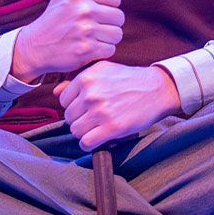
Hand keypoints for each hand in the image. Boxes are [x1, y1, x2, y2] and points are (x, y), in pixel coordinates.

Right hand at [11, 0, 123, 80]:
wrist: (35, 46)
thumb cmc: (54, 16)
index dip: (107, 6)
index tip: (94, 12)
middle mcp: (84, 9)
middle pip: (119, 17)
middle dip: (109, 23)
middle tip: (92, 26)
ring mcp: (86, 30)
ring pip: (117, 34)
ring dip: (107, 38)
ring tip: (91, 37)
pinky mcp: (87, 49)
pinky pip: (110, 50)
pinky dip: (101, 51)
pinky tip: (88, 48)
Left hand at [56, 62, 181, 150]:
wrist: (157, 89)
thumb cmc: (130, 80)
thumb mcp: (104, 71)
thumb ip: (78, 80)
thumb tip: (56, 92)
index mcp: (87, 78)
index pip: (64, 100)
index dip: (75, 105)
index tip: (87, 107)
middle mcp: (91, 94)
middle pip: (68, 117)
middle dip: (80, 120)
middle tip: (94, 118)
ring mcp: (100, 111)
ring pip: (75, 131)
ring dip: (84, 132)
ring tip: (97, 127)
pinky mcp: (111, 127)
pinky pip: (86, 143)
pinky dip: (89, 143)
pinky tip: (98, 138)